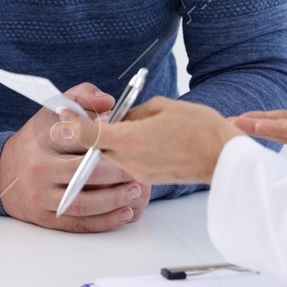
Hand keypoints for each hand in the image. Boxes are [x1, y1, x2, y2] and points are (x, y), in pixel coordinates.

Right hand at [0, 82, 151, 231]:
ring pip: (83, 204)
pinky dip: (104, 221)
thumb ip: (82, 96)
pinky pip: (79, 223)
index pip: (77, 139)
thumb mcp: (53, 110)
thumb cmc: (37, 139)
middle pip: (83, 174)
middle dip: (116, 174)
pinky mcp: (46, 218)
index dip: (105, 139)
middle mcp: (39, 170)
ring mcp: (41, 197)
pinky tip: (124, 212)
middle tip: (138, 170)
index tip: (125, 139)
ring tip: (135, 191)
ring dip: (114, 200)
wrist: (3, 171)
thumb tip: (108, 102)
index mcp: (42, 141)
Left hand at [55, 96, 241, 185]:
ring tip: (134, 126)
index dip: (71, 124)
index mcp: (130, 140)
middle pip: (97, 147)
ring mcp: (138, 172)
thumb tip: (123, 118)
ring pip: (113, 155)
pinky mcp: (148, 178)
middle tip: (96, 116)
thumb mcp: (164, 107)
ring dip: (114, 142)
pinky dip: (129, 151)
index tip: (63, 113)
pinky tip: (147, 139)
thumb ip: (135, 112)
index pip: (88, 135)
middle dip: (94, 132)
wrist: (223, 158)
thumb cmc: (200, 129)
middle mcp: (129, 160)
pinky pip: (128, 163)